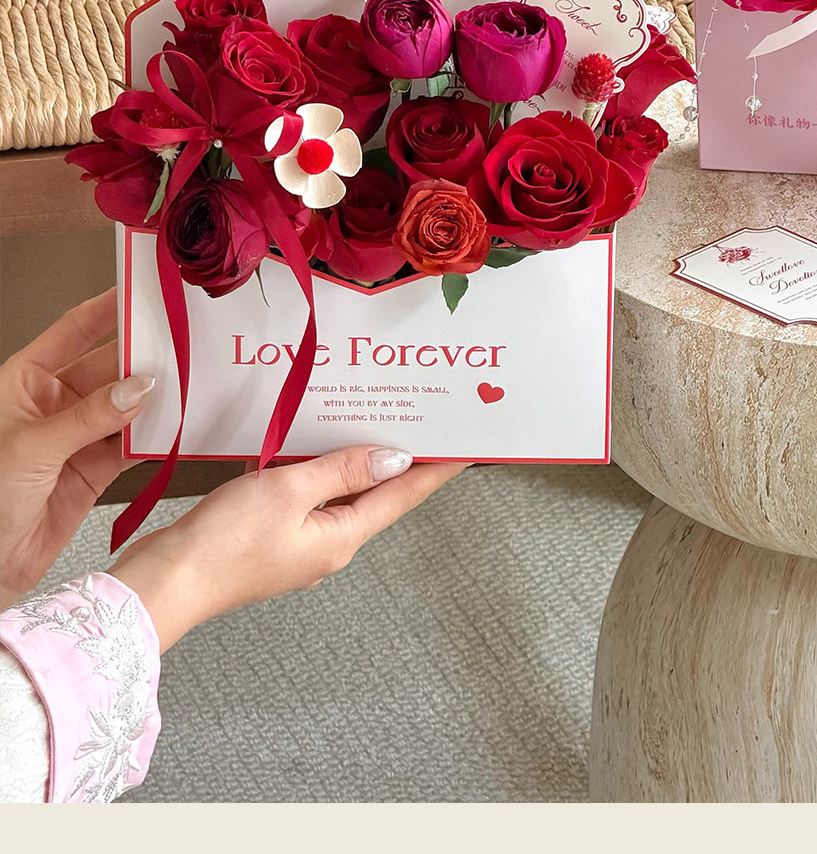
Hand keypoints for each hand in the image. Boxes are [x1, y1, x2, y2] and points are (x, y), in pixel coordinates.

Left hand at [0, 290, 154, 605]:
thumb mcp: (32, 448)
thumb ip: (90, 416)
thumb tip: (138, 386)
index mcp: (25, 382)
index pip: (75, 330)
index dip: (109, 308)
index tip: (144, 291)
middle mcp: (53, 403)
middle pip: (109, 367)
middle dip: (144, 357)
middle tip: (183, 344)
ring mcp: (77, 436)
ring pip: (127, 405)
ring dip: (156, 398)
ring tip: (190, 383)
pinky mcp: (95, 469)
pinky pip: (133, 442)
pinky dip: (157, 435)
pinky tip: (177, 425)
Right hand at [109, 447, 467, 647]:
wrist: (165, 583)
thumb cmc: (225, 542)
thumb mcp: (290, 492)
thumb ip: (342, 470)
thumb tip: (394, 457)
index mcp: (344, 537)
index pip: (403, 495)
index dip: (436, 469)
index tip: (466, 446)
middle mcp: (330, 543)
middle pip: (377, 494)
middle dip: (401, 457)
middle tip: (424, 419)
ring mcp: (300, 543)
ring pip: (342, 492)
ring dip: (359, 459)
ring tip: (378, 420)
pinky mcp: (271, 538)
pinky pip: (309, 497)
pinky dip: (320, 469)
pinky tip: (315, 445)